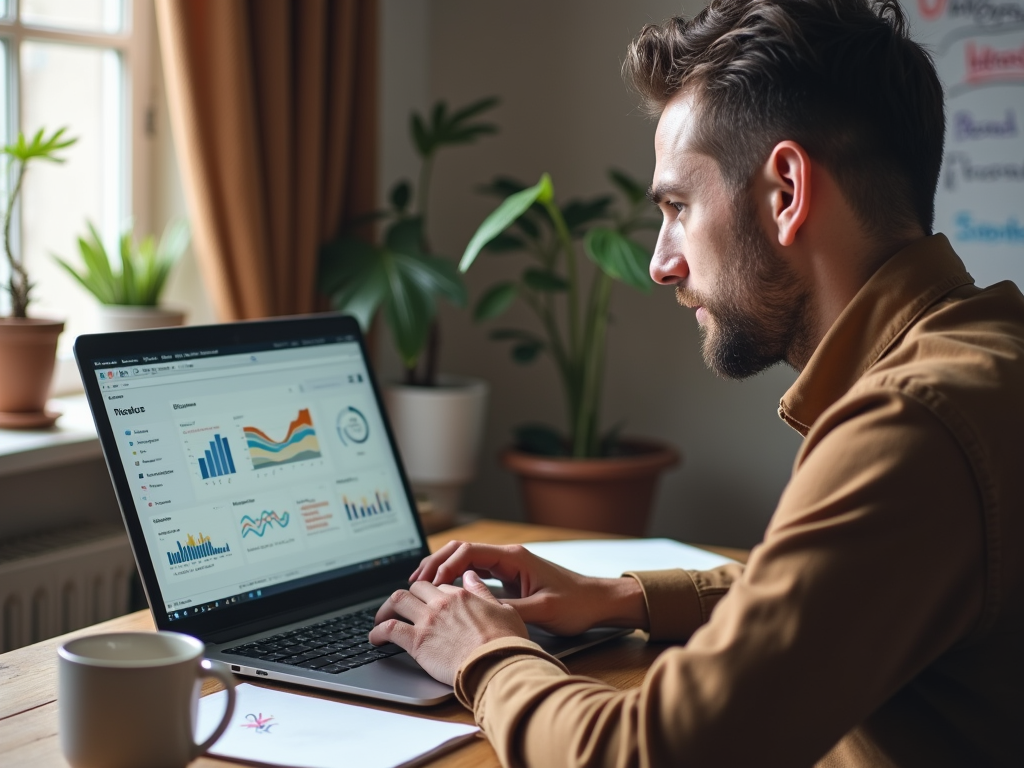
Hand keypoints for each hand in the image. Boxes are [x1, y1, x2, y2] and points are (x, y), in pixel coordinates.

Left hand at [369, 571, 527, 685]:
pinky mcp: (416, 641)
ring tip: (381, 619)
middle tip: (402, 609)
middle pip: (415, 588)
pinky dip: (377, 632)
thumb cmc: (505, 643)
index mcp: (461, 595)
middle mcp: (441, 603)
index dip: (432, 595)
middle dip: (408, 597)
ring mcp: (427, 620)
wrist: (496, 664)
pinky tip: (375, 639)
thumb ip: (483, 592)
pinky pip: (389, 629)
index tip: (428, 604)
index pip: (439, 587)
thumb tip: (471, 577)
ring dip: (386, 608)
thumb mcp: (503, 610)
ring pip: (397, 600)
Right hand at [409, 541, 648, 635]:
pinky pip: (476, 572)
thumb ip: (508, 610)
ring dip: (443, 570)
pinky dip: (456, 579)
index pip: (469, 552)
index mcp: (514, 557)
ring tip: (422, 586)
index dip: (444, 566)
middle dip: (436, 563)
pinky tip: (445, 592)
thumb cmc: (576, 603)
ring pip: (466, 561)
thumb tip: (477, 612)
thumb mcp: (542, 611)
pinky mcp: (510, 578)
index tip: (428, 584)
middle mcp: (508, 557)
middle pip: (461, 551)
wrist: (599, 602)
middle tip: (414, 582)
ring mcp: (508, 566)